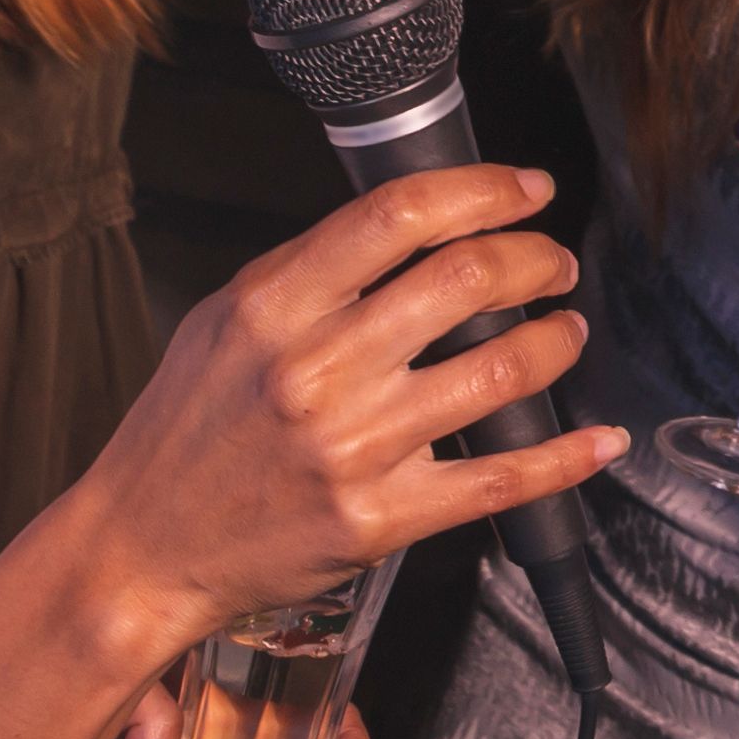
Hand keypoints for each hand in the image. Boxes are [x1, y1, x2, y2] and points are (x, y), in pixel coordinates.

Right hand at [65, 163, 623, 654]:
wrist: (143, 548)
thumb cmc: (183, 433)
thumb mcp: (222, 323)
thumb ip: (309, 275)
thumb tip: (404, 230)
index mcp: (273, 306)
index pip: (398, 215)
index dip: (483, 191)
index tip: (526, 190)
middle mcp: (317, 370)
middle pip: (465, 279)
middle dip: (535, 259)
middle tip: (552, 262)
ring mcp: (353, 448)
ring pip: (498, 373)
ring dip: (555, 342)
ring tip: (565, 331)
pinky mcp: (381, 519)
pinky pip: (498, 480)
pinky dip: (563, 457)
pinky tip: (595, 438)